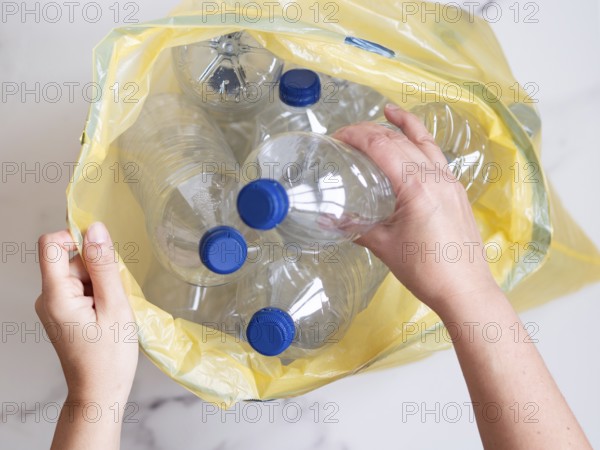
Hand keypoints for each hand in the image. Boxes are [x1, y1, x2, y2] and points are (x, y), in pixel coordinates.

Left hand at [35, 222, 137, 402]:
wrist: (99, 392)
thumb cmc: (110, 357)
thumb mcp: (115, 306)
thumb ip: (104, 266)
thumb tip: (95, 229)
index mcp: (55, 295)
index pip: (51, 244)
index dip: (77, 237)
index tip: (103, 253)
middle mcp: (47, 297)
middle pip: (69, 259)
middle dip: (97, 268)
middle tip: (115, 296)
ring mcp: (53, 306)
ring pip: (77, 273)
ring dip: (100, 282)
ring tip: (112, 309)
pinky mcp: (62, 313)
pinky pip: (79, 288)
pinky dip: (97, 294)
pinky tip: (108, 314)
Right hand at [333, 104, 498, 315]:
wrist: (466, 290)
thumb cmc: (426, 271)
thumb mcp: (384, 247)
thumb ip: (354, 228)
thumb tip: (325, 221)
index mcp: (416, 187)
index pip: (382, 146)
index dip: (356, 135)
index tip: (337, 137)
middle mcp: (436, 177)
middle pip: (400, 139)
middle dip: (372, 130)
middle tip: (349, 133)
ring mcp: (450, 182)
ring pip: (424, 142)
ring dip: (403, 126)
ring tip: (388, 112)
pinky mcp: (457, 191)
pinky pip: (437, 156)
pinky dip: (422, 142)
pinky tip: (415, 143)